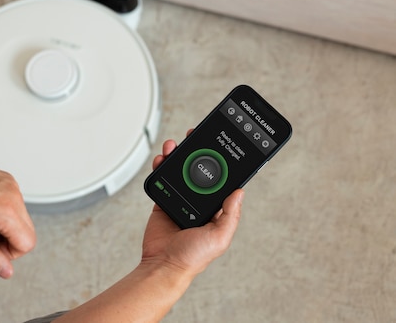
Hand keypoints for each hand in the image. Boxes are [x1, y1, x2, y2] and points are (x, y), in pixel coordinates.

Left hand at [0, 149, 35, 278]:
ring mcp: (10, 184)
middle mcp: (12, 194)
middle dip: (7, 240)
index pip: (27, 243)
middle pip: (27, 230)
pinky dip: (0, 211)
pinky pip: (12, 202)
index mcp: (6, 210)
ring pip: (20, 217)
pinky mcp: (4, 178)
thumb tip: (6, 270)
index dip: (8, 253)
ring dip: (3, 226)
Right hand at [142, 132, 242, 276]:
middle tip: (195, 136)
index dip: (221, 162)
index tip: (220, 145)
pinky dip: (161, 166)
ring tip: (176, 144)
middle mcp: (199, 202)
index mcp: (216, 209)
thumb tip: (239, 191)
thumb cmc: (192, 258)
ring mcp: (180, 199)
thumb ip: (230, 215)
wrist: (163, 265)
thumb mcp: (219, 237)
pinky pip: (162, 178)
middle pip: (199, 170)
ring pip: (180, 170)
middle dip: (197, 152)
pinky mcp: (164, 200)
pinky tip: (162, 158)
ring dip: (177, 155)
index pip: (221, 180)